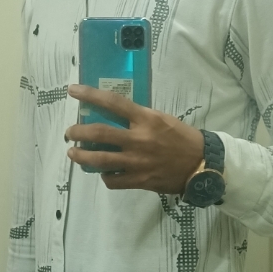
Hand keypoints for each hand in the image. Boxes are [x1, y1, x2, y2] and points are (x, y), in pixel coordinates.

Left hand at [65, 86, 205, 193]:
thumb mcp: (162, 119)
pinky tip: (103, 173)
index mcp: (146, 119)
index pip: (113, 103)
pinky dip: (104, 176)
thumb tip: (115, 115)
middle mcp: (139, 139)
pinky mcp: (139, 181)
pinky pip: (113, 180)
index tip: (73, 91)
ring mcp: (137, 162)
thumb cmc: (182, 138)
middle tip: (71, 132)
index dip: (90, 95)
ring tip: (73, 153)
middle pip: (99, 133)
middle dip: (79, 131)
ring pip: (100, 159)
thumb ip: (139, 118)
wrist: (201, 164)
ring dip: (82, 156)